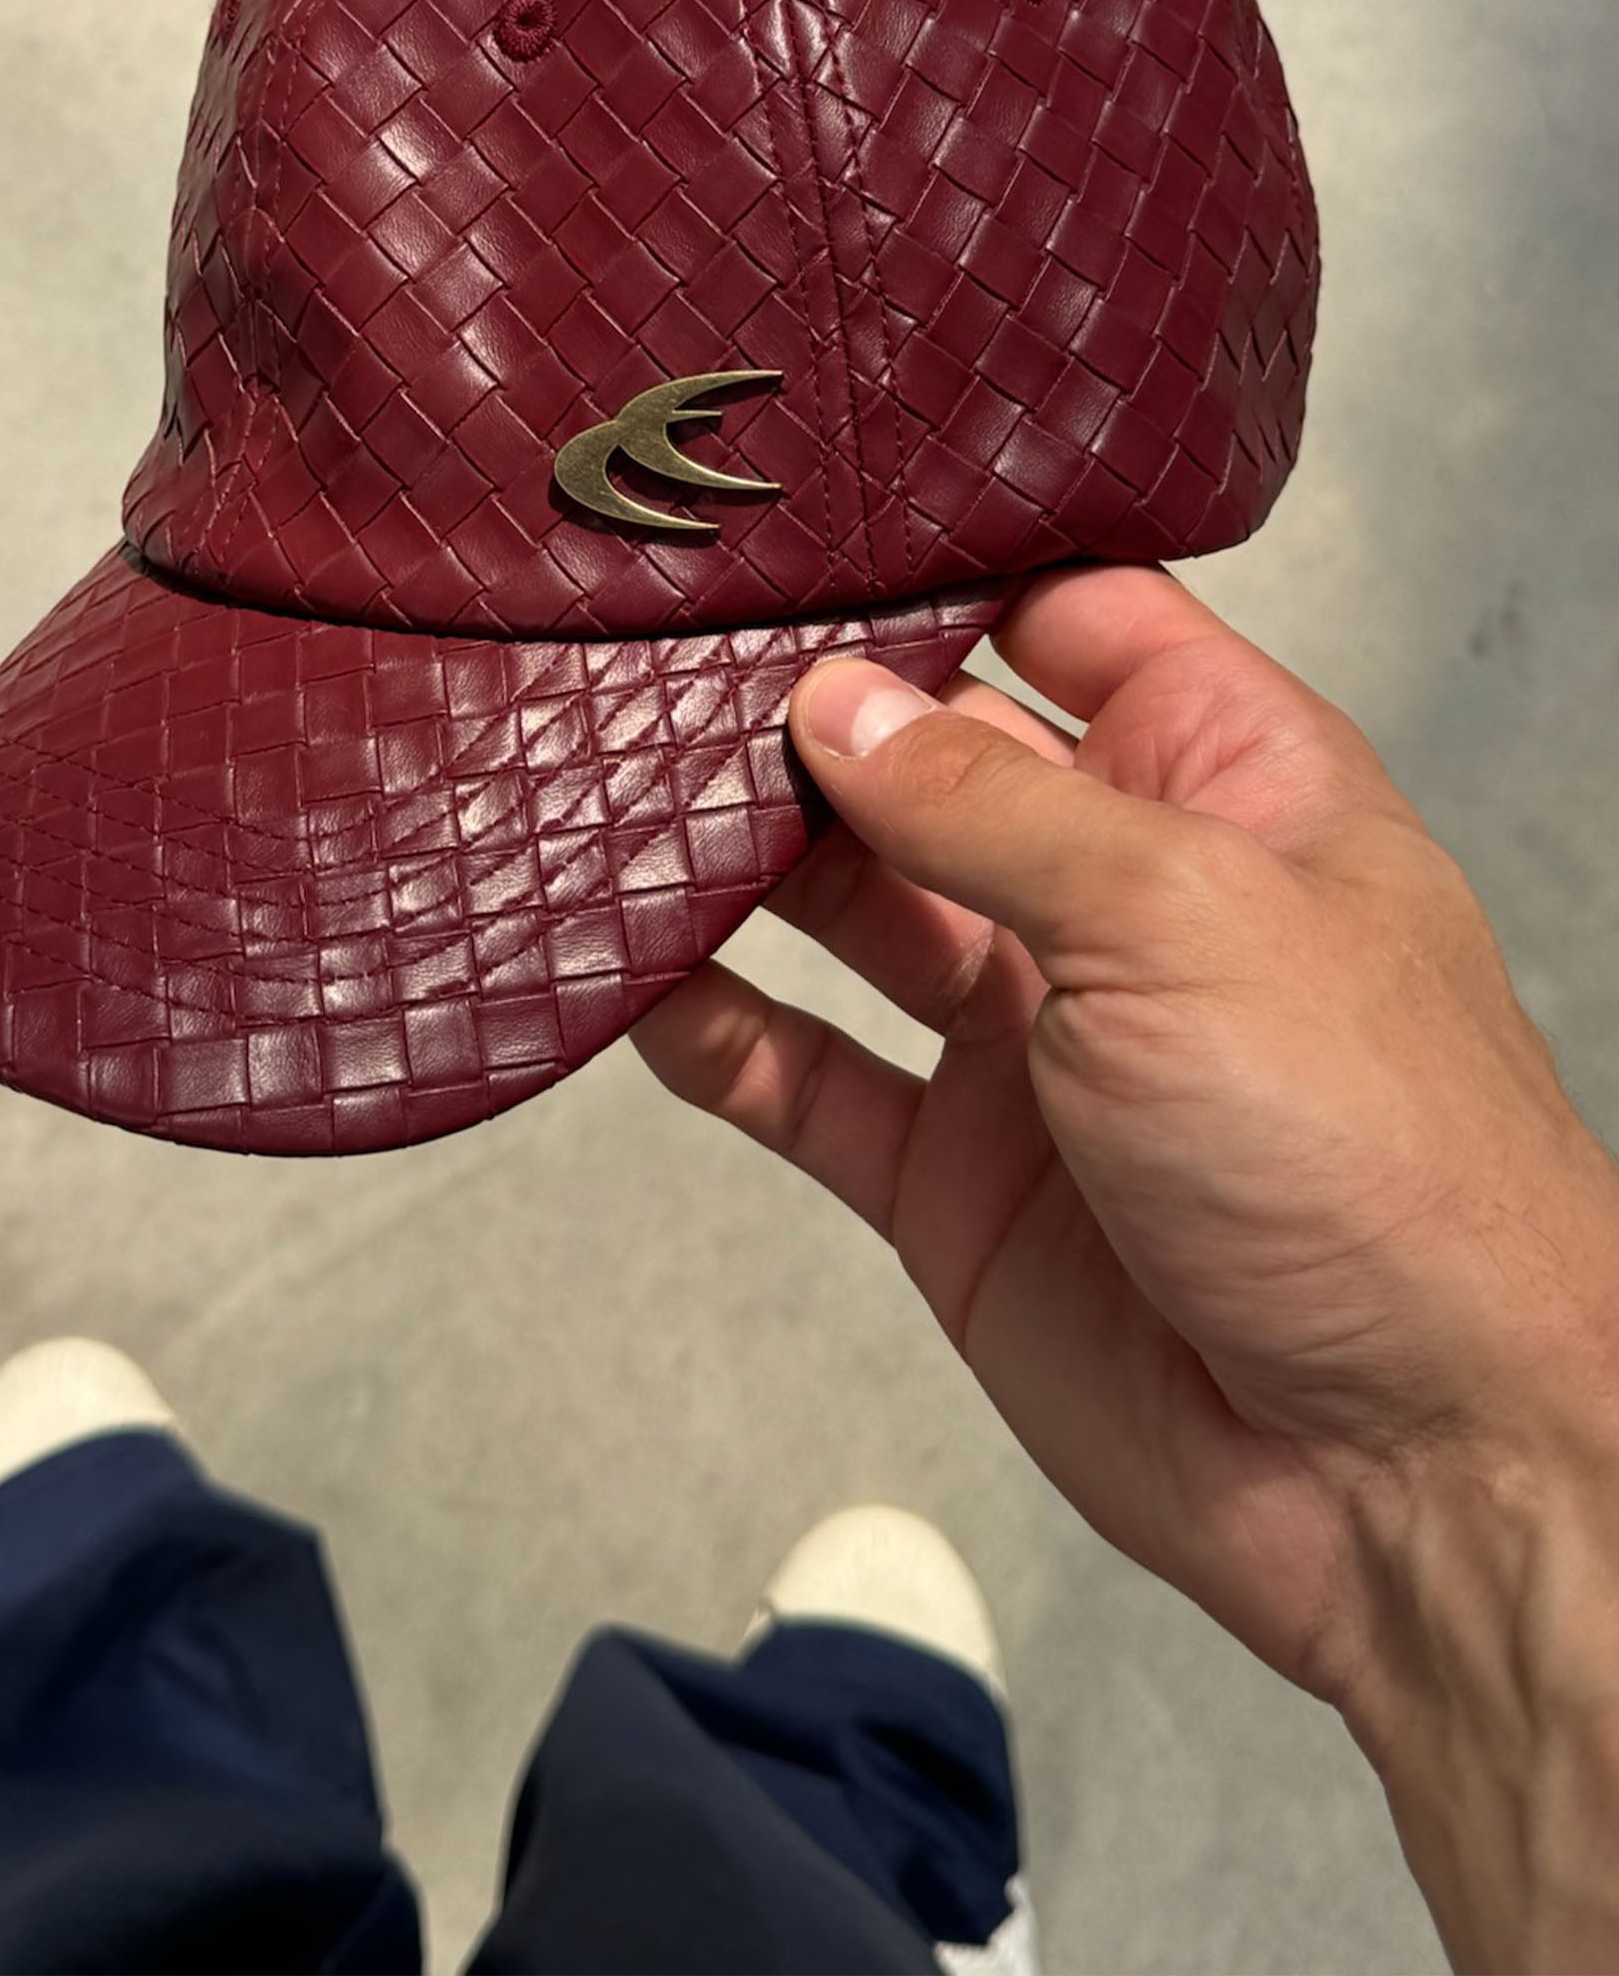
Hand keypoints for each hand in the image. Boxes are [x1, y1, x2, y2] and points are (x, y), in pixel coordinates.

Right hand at [634, 565, 1618, 1971]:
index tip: (803, 541)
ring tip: (609, 809)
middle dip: (802, 719)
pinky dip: (718, 1033)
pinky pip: (806, 1078)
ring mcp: (1029, 1039)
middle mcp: (1117, 897)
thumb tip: (834, 702)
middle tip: (651, 674)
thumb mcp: (1181, 917)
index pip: (1074, 624)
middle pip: (926, 761)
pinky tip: (635, 986)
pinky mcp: (954, 1176)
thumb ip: (985, 806)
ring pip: (847, 911)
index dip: (950, 576)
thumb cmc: (1379, 1159)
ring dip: (737, 868)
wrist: (1404, 1472)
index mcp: (1223, 788)